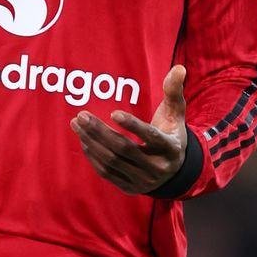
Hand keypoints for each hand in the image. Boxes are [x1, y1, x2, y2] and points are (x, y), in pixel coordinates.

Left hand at [70, 65, 188, 193]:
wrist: (174, 170)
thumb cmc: (170, 133)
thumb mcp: (176, 114)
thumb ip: (174, 91)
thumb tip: (179, 68)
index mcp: (170, 148)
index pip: (150, 137)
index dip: (132, 126)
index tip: (114, 112)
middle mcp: (157, 168)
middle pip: (124, 149)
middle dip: (100, 131)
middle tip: (81, 115)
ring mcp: (143, 181)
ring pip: (112, 161)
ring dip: (91, 142)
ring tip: (77, 124)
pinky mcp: (129, 188)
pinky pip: (107, 173)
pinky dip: (93, 156)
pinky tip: (84, 140)